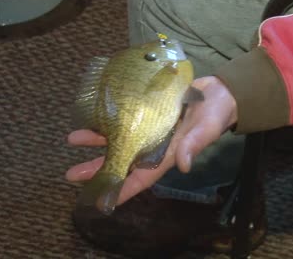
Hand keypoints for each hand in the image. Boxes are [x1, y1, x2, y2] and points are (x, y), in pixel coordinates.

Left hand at [66, 76, 237, 204]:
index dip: (120, 190)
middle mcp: (152, 145)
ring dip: (96, 141)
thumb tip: (182, 165)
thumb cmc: (215, 114)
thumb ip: (194, 145)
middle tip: (72, 174)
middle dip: (97, 168)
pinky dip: (109, 118)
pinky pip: (124, 118)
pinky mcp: (147, 112)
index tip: (98, 200)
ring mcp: (148, 128)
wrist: (220, 92)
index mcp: (166, 155)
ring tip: (73, 139)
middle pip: (121, 161)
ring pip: (118, 139)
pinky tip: (93, 116)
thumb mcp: (207, 129)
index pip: (140, 178)